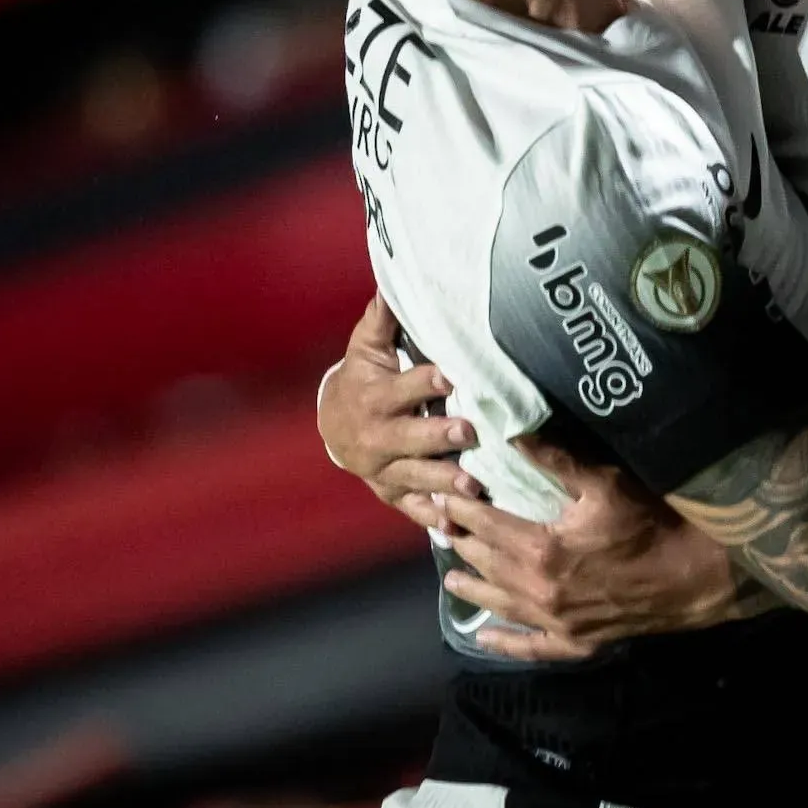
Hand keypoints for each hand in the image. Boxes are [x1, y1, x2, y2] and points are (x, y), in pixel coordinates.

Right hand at [318, 295, 482, 528]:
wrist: (333, 425)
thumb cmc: (363, 377)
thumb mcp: (366, 346)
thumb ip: (384, 317)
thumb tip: (393, 279)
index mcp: (375, 397)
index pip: (403, 389)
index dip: (424, 382)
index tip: (448, 376)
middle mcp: (379, 436)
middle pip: (411, 437)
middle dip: (438, 436)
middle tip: (469, 433)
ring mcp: (385, 469)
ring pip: (416, 477)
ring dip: (444, 483)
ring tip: (474, 488)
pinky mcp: (393, 492)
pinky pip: (413, 508)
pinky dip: (432, 519)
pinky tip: (455, 528)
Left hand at [438, 438, 755, 660]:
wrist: (693, 577)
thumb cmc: (651, 523)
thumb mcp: (605, 483)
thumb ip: (556, 459)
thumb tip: (512, 434)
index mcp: (541, 549)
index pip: (486, 525)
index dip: (463, 508)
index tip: (445, 493)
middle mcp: (538, 591)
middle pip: (486, 563)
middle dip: (461, 542)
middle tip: (442, 526)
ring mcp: (555, 622)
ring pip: (499, 604)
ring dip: (473, 587)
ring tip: (451, 575)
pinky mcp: (574, 642)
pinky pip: (529, 646)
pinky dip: (503, 642)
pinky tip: (485, 637)